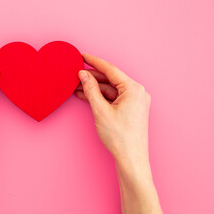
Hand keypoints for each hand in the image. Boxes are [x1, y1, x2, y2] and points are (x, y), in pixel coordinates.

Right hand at [75, 53, 150, 167]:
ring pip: (111, 89)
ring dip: (95, 88)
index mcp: (133, 89)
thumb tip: (83, 75)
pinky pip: (114, 98)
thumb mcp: (100, 110)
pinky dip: (101, 97)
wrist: (131, 159)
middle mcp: (137, 92)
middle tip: (76, 74)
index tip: (82, 55)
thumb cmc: (120, 137)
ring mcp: (135, 101)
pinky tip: (86, 96)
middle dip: (92, 77)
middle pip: (111, 79)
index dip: (94, 62)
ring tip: (77, 87)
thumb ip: (91, 89)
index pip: (111, 69)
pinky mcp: (131, 109)